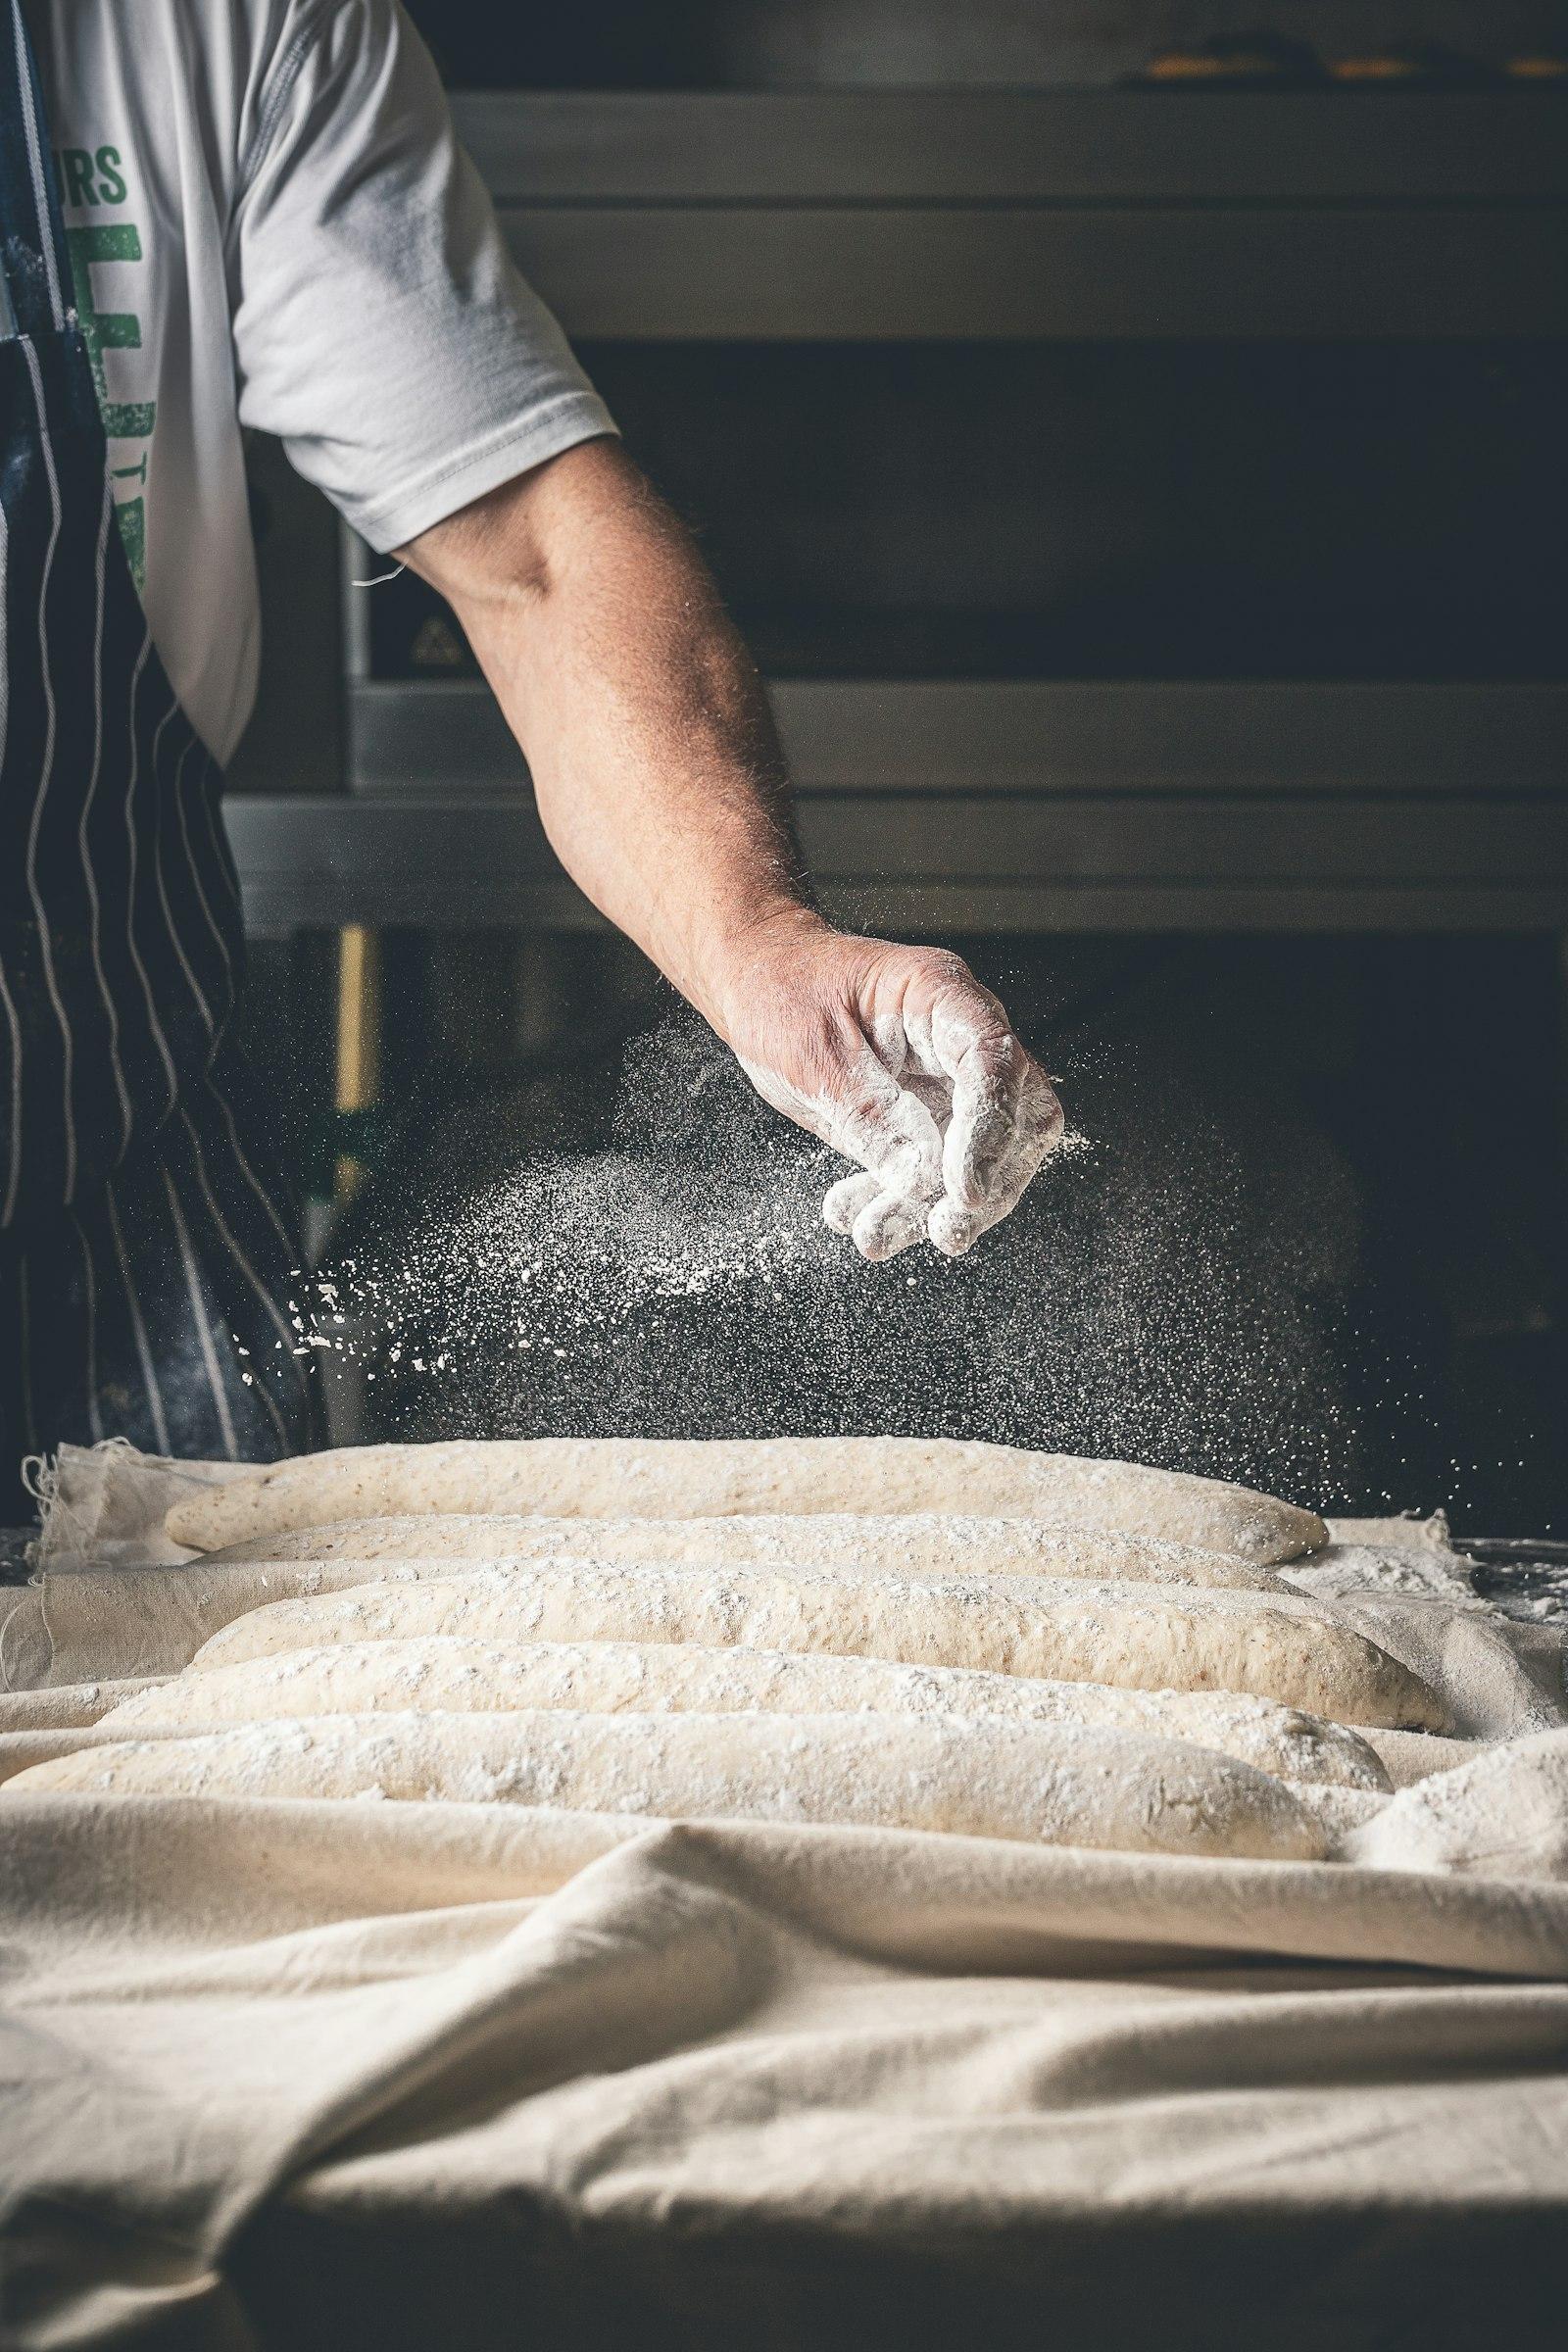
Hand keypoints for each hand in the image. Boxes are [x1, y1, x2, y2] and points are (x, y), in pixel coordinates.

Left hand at [715, 910, 1064, 1259]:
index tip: (965, 1189)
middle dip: (987, 1186)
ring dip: (933, 1208)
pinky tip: (852, 1215)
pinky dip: (897, 1203)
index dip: (991, 1130)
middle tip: (945, 1231)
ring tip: (875, 1235)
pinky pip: (929, 1173)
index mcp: (938, 997)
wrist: (752, 985)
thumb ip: (870, 1114)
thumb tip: (922, 1180)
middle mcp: (955, 1041)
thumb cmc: (780, 991)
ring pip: (977, 1161)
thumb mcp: (812, 1053)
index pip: (993, 1061)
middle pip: (1016, 1118)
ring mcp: (943, 1083)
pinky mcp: (920, 1120)